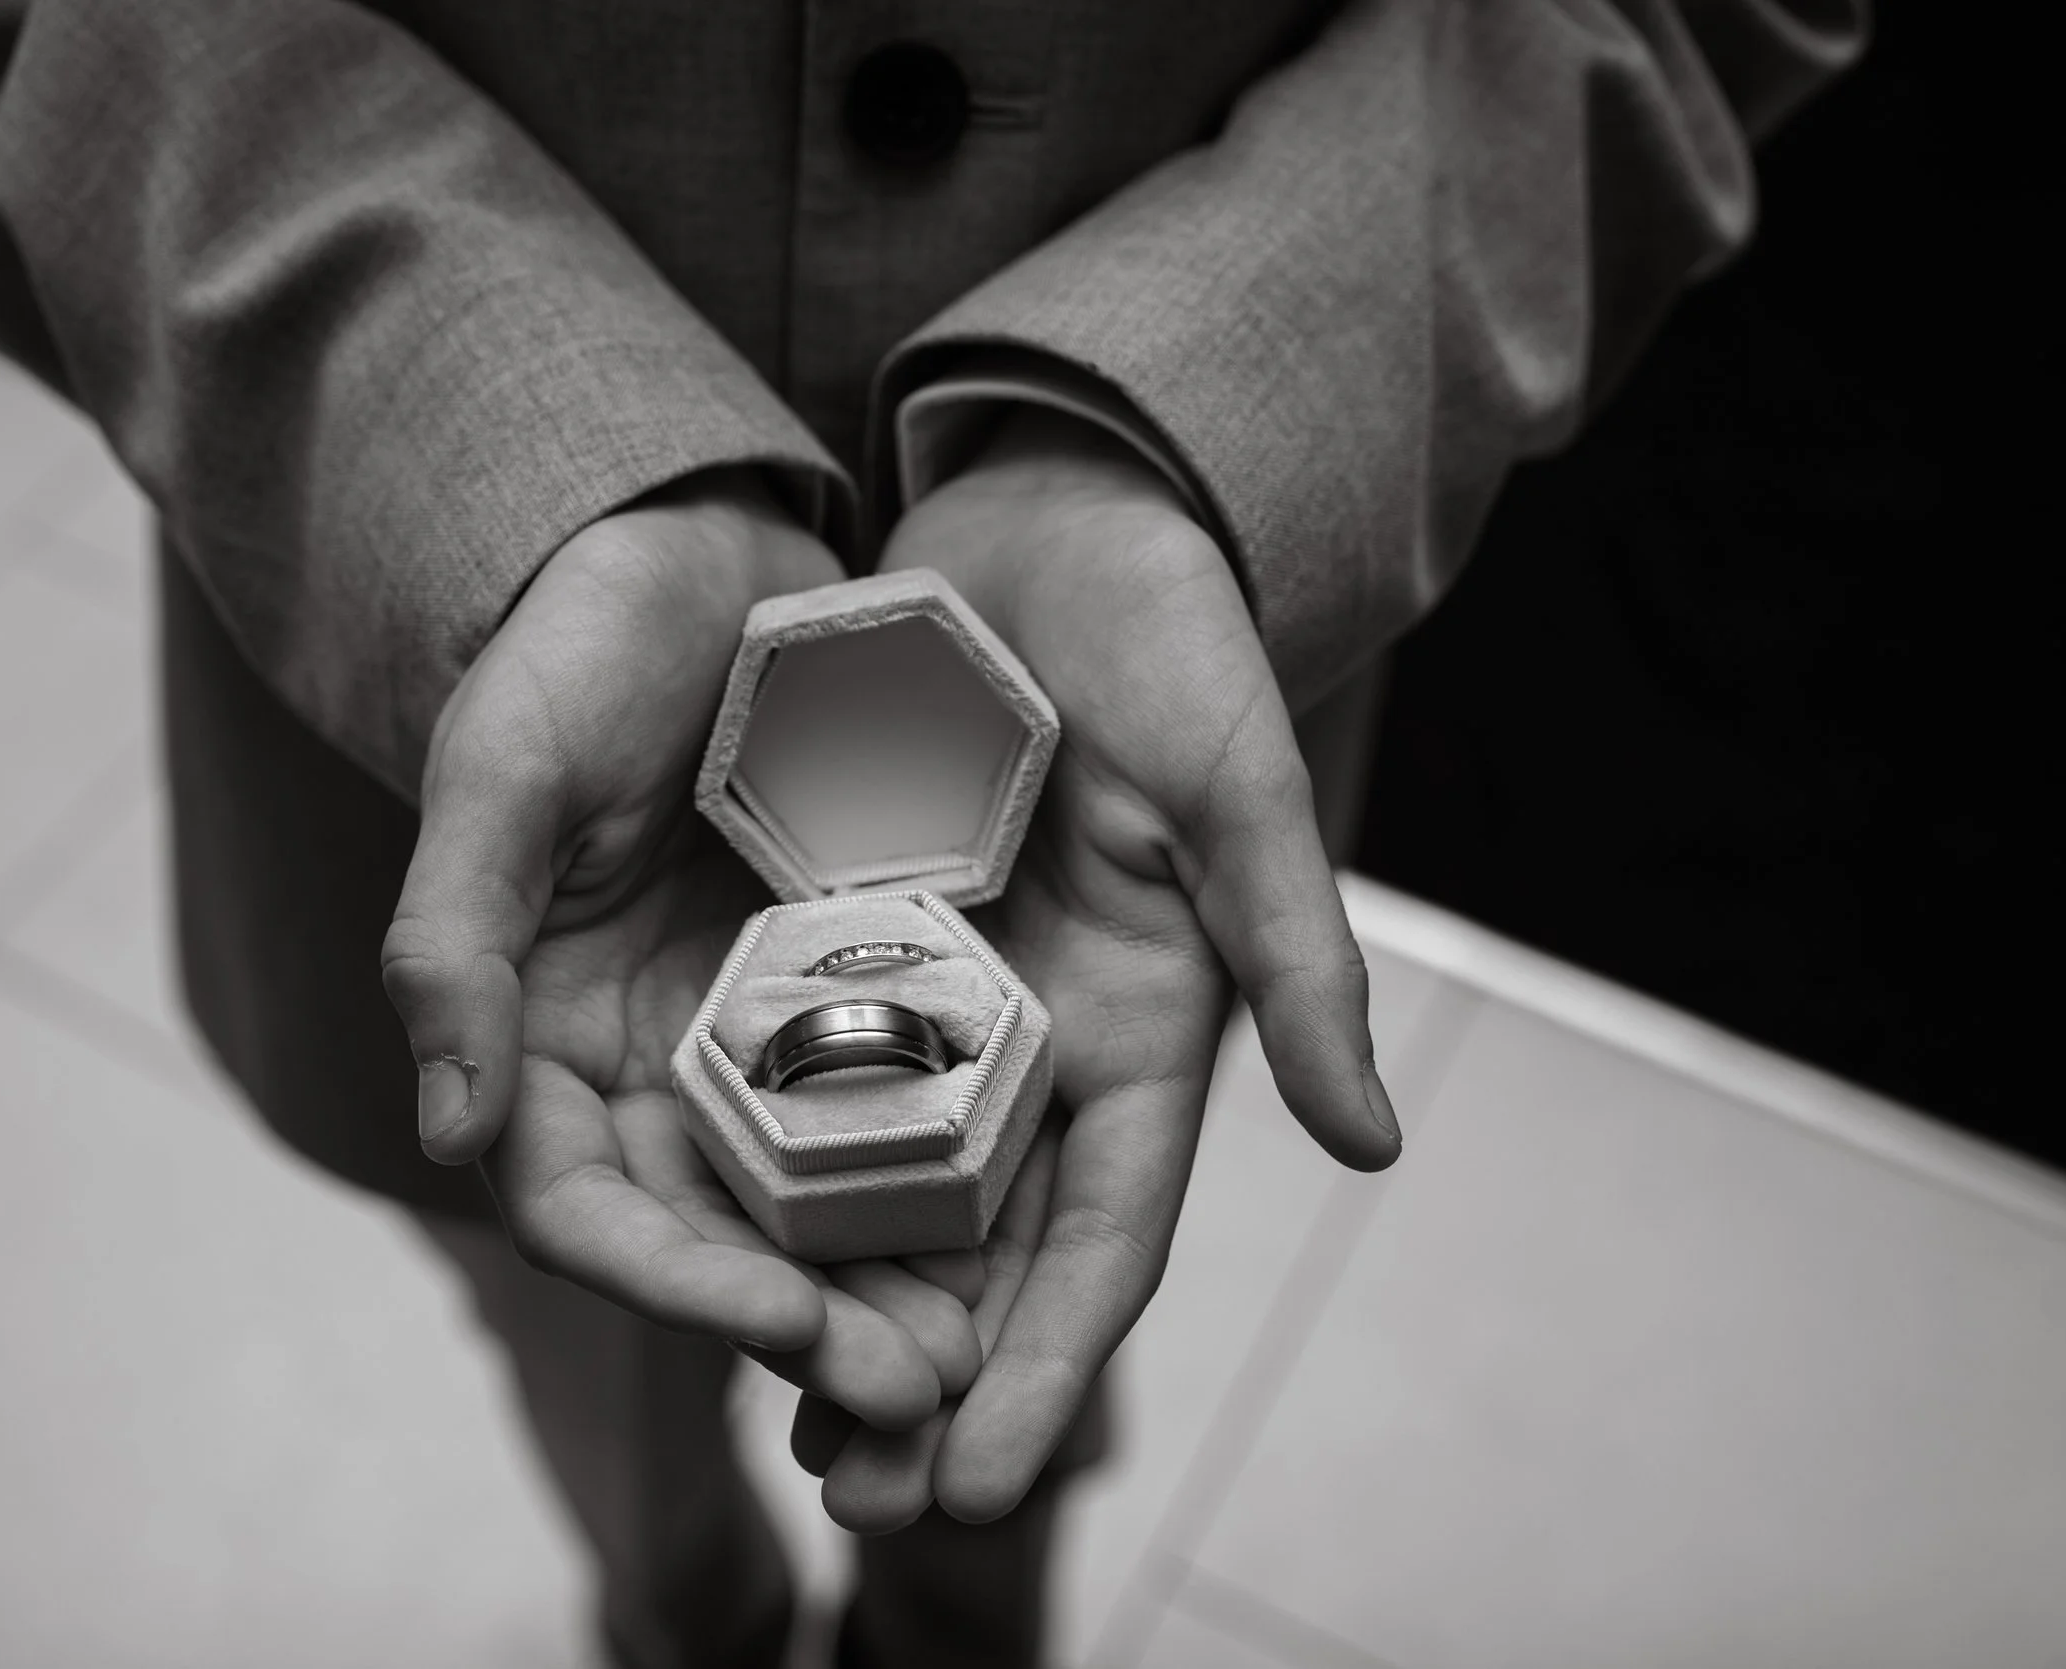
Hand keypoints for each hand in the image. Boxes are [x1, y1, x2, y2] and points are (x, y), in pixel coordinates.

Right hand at [380, 472, 983, 1429]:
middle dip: (807, 1327)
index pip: (582, 1208)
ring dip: (885, 1299)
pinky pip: (898, 1119)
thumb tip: (449, 1132)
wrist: (700, 558)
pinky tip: (1023, 1248)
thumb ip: (457, 938)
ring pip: (813, 1212)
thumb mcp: (506, 766)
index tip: (786, 1326)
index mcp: (538, 1035)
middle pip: (712, 1242)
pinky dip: (945, 1194)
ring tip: (986, 1364)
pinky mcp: (850, 1001)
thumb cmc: (579, 644)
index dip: (676, 1282)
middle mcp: (643, 1066)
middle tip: (919, 1390)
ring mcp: (750, 1043)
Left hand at [805, 409, 1402, 1526]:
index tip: (979, 1483)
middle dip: (929, 1386)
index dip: (1051, 1368)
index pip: (1102, 1241)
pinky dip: (759, 1176)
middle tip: (857, 1501)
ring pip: (881, 1196)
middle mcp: (1034, 1049)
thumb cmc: (1168, 641)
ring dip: (835, 1314)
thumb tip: (1372, 1146)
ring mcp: (933, 1008)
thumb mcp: (1239, 789)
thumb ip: (1297, 958)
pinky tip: (694, 1248)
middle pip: (984, 1256)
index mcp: (1142, 1037)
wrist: (1048, 525)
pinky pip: (791, 1079)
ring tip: (777, 1428)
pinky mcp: (842, 948)